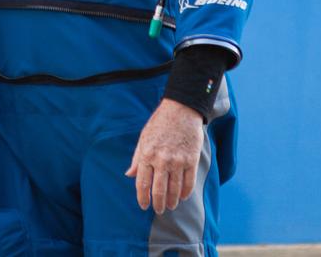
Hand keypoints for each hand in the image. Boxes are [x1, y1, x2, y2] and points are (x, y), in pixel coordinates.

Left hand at [125, 99, 203, 213]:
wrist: (181, 110)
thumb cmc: (159, 123)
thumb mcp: (143, 138)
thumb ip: (137, 158)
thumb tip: (129, 175)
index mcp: (147, 154)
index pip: (143, 183)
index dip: (143, 198)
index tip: (144, 206)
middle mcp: (162, 160)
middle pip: (159, 190)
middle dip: (158, 204)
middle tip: (159, 210)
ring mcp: (177, 161)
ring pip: (175, 189)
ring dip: (172, 201)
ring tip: (171, 206)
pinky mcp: (191, 159)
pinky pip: (189, 182)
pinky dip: (186, 192)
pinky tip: (183, 197)